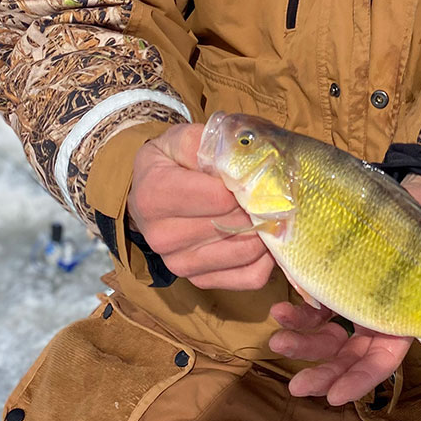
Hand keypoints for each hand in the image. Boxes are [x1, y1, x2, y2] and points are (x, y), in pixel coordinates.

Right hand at [125, 121, 275, 290]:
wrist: (147, 197)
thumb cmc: (170, 163)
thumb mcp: (182, 139)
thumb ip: (210, 143)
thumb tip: (245, 157)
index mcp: (154, 196)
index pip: (220, 197)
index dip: (247, 184)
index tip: (257, 175)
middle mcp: (162, 236)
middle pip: (234, 224)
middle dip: (260, 206)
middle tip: (273, 192)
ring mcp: (179, 263)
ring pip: (246, 252)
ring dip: (266, 231)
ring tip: (269, 211)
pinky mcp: (199, 280)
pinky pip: (249, 277)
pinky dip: (267, 259)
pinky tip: (264, 236)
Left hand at [268, 174, 420, 404]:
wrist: (402, 197)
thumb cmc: (418, 221)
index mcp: (405, 314)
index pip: (384, 360)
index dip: (360, 380)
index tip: (334, 397)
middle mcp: (380, 317)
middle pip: (351, 357)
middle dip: (324, 373)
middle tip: (296, 385)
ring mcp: (355, 305)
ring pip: (329, 340)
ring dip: (303, 346)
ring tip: (276, 343)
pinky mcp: (335, 290)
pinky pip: (315, 313)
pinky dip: (297, 317)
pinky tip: (279, 311)